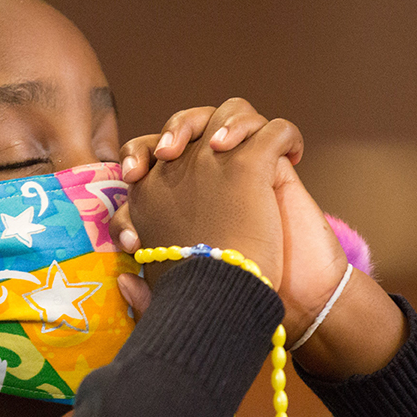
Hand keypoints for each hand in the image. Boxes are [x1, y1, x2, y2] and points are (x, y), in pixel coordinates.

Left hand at [112, 99, 407, 378]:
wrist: (292, 301)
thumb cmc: (234, 297)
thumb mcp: (183, 297)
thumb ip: (148, 294)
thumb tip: (123, 282)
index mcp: (173, 195)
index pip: (144, 157)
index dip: (134, 160)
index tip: (132, 179)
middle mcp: (204, 174)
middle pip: (181, 127)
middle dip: (171, 132)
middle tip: (167, 155)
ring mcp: (241, 165)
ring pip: (223, 115)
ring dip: (216, 122)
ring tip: (218, 148)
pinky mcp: (277, 166)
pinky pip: (272, 130)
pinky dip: (266, 131)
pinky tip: (257, 151)